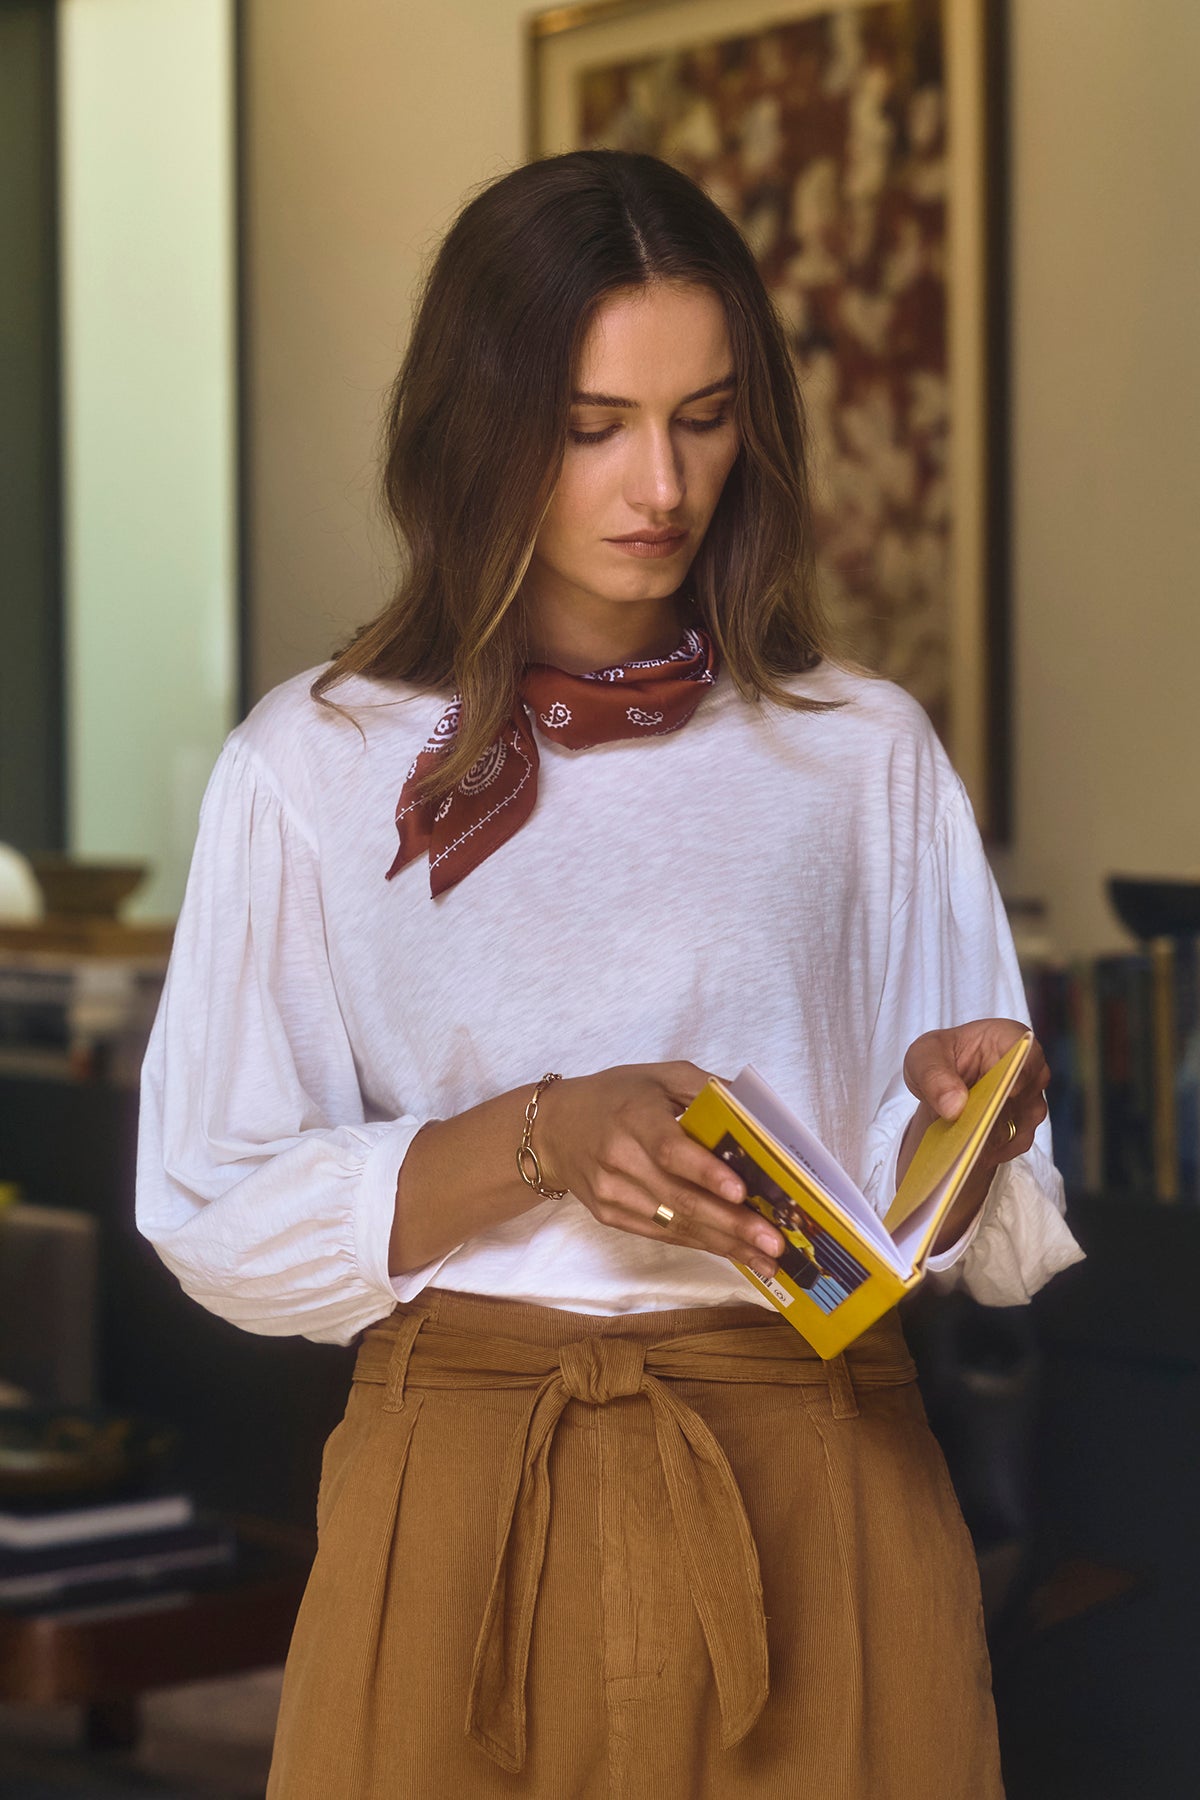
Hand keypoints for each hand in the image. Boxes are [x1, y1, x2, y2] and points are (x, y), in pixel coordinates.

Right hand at [538, 1063, 784, 1279]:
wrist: (551, 1129)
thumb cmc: (615, 1097)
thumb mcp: (658, 1076)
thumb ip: (706, 1088)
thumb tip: (756, 1112)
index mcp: (632, 1116)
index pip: (670, 1149)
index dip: (706, 1173)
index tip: (742, 1192)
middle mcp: (618, 1158)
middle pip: (679, 1198)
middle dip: (732, 1224)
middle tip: (772, 1242)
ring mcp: (612, 1193)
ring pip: (674, 1224)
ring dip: (724, 1244)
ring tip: (766, 1259)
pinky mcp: (610, 1216)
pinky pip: (662, 1234)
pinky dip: (701, 1243)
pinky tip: (732, 1252)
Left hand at [899, 1019, 1049, 1249]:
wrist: (936, 1093)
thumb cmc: (933, 1065)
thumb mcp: (922, 1059)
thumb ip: (935, 1077)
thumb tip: (957, 1107)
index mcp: (1012, 1039)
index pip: (1031, 1056)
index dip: (1015, 1078)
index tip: (993, 1093)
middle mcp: (1030, 1071)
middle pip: (1031, 1098)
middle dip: (999, 1115)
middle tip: (971, 1126)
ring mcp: (1030, 1103)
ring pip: (1024, 1128)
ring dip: (994, 1138)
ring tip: (967, 1141)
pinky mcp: (1020, 1130)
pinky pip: (1014, 1147)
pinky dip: (993, 1152)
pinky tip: (974, 1152)